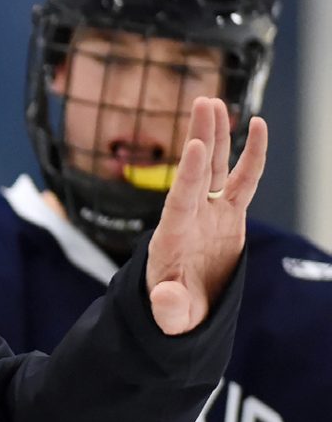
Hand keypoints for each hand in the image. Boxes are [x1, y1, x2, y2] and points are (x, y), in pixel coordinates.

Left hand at [145, 97, 267, 334]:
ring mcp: (208, 214)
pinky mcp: (228, 216)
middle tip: (204, 103)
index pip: (181, 201)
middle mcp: (189, 220)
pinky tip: (256, 126)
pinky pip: (242, 180)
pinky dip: (250, 155)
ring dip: (216, 135)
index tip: (197, 144)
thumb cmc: (173, 315)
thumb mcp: (170, 320)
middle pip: (196, 172)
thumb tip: (165, 298)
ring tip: (213, 101)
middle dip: (200, 138)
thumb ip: (167, 308)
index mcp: (172, 240)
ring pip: (215, 168)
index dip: (190, 174)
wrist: (182, 311)